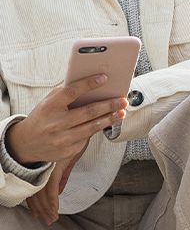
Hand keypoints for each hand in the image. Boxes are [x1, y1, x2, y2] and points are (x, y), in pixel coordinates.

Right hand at [6, 74, 126, 164]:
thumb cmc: (43, 117)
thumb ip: (65, 94)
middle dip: (109, 105)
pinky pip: (88, 138)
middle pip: (88, 112)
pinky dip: (98, 129)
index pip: (71, 92)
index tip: (104, 78)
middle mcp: (56, 123)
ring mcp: (62, 139)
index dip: (88, 84)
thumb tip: (90, 82)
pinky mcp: (68, 151)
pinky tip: (107, 123)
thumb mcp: (48, 103)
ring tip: (122, 112)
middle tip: (123, 100)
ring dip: (110, 119)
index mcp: (49, 107)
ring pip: (92, 127)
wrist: (26, 143)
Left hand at [24, 142, 86, 225]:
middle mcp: (43, 167)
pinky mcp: (56, 167)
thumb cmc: (75, 138)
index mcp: (44, 165)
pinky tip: (54, 210)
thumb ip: (62, 175)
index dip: (35, 202)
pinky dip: (52, 201)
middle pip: (36, 192)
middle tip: (44, 220)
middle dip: (39, 208)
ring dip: (46, 208)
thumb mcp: (68, 158)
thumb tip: (59, 191)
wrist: (80, 124)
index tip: (37, 213)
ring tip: (50, 218)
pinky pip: (51, 189)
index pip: (35, 187)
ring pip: (42, 193)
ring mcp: (48, 167)